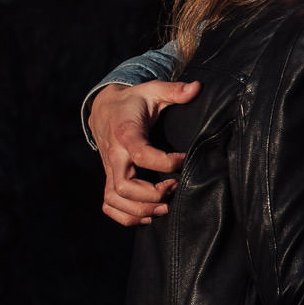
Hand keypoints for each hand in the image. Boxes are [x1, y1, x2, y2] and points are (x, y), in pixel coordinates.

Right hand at [90, 81, 199, 225]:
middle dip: (151, 194)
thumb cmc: (134, 101)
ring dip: (139, 209)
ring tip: (165, 207)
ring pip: (114, 198)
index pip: (142, 154)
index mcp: (126, 134)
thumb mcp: (153, 90)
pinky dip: (124, 215)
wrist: (105, 108)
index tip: (183, 160)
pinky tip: (147, 217)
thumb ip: (175, 90)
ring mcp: (109, 169)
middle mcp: (114, 154)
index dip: (165, 162)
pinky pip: (109, 203)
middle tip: (175, 188)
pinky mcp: (110, 177)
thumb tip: (197, 87)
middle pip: (124, 185)